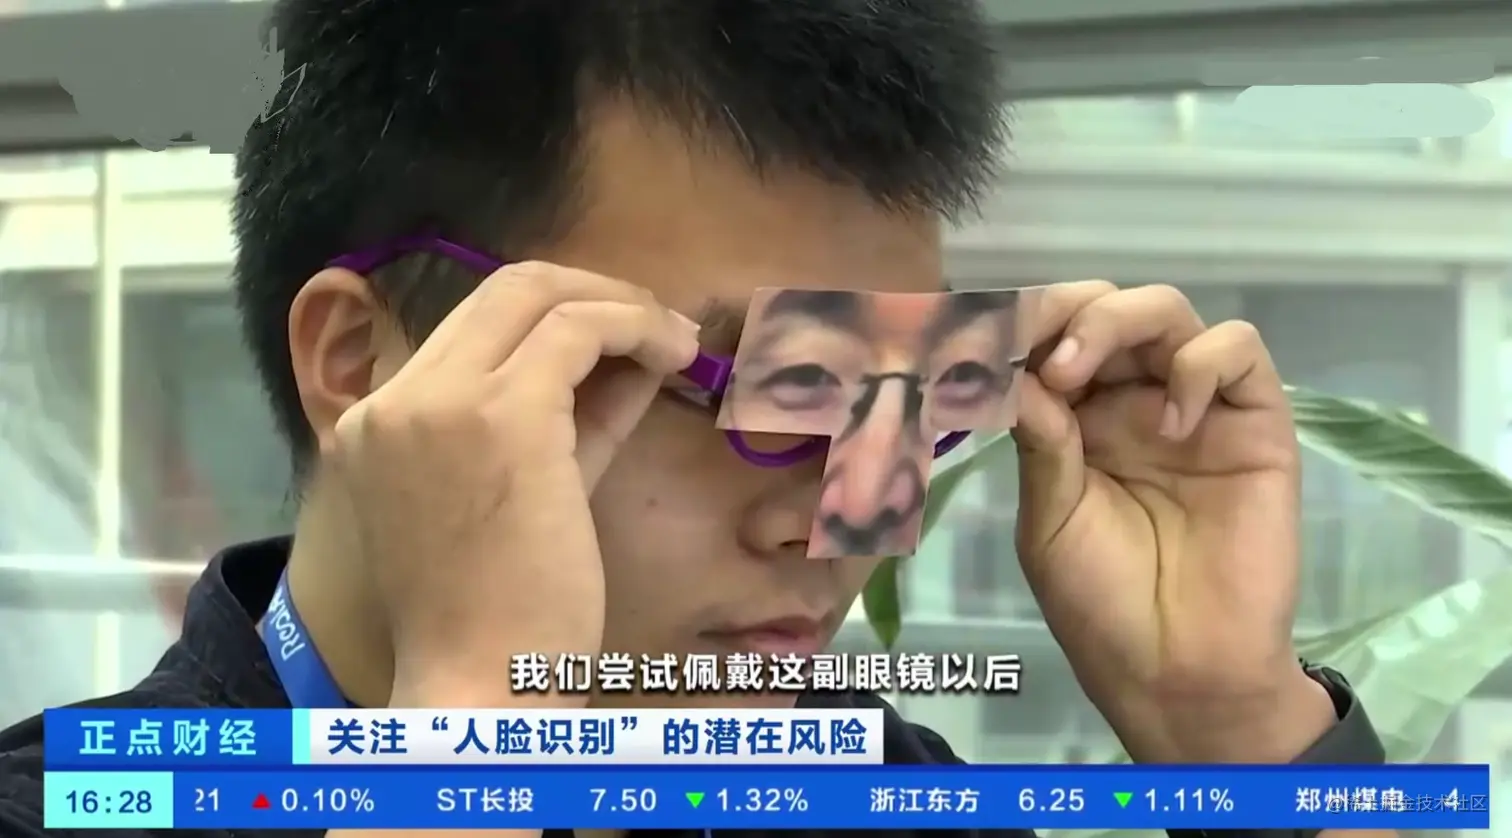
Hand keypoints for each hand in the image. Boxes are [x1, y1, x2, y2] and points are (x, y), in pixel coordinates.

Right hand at [320, 262, 699, 704]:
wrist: (483, 687)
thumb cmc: (501, 616)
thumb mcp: (527, 496)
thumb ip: (563, 424)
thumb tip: (627, 361)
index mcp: (374, 423)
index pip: (470, 327)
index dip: (553, 316)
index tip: (618, 338)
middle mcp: (392, 400)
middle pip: (498, 288)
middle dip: (589, 291)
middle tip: (653, 321)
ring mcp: (438, 401)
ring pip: (537, 294)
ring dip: (619, 305)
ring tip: (675, 337)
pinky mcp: (500, 414)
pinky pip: (577, 332)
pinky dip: (633, 327)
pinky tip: (676, 354)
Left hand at [1012, 281, 1333, 762]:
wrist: (1178, 672)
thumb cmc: (1102, 604)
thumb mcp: (1050, 520)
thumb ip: (1040, 441)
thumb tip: (1015, 368)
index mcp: (1074, 419)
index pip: (1050, 339)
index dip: (1019, 324)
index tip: (979, 338)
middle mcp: (1131, 400)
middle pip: (1104, 308)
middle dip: (1061, 311)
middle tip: (1032, 352)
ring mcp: (1194, 406)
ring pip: (1166, 311)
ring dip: (1114, 320)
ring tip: (1075, 373)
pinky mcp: (1256, 422)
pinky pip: (1239, 351)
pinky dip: (1200, 364)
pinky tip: (1171, 422)